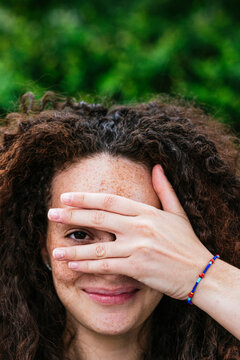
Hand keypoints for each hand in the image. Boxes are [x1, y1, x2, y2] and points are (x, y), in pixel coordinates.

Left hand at [48, 165, 212, 300]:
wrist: (200, 272)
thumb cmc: (187, 243)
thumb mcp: (178, 213)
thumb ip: (164, 189)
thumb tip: (156, 167)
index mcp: (147, 212)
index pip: (110, 201)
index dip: (86, 198)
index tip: (66, 197)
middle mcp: (140, 227)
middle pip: (99, 217)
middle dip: (72, 215)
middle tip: (51, 214)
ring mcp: (138, 247)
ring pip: (98, 246)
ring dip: (74, 249)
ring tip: (55, 250)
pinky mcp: (138, 268)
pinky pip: (106, 266)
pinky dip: (87, 266)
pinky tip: (72, 267)